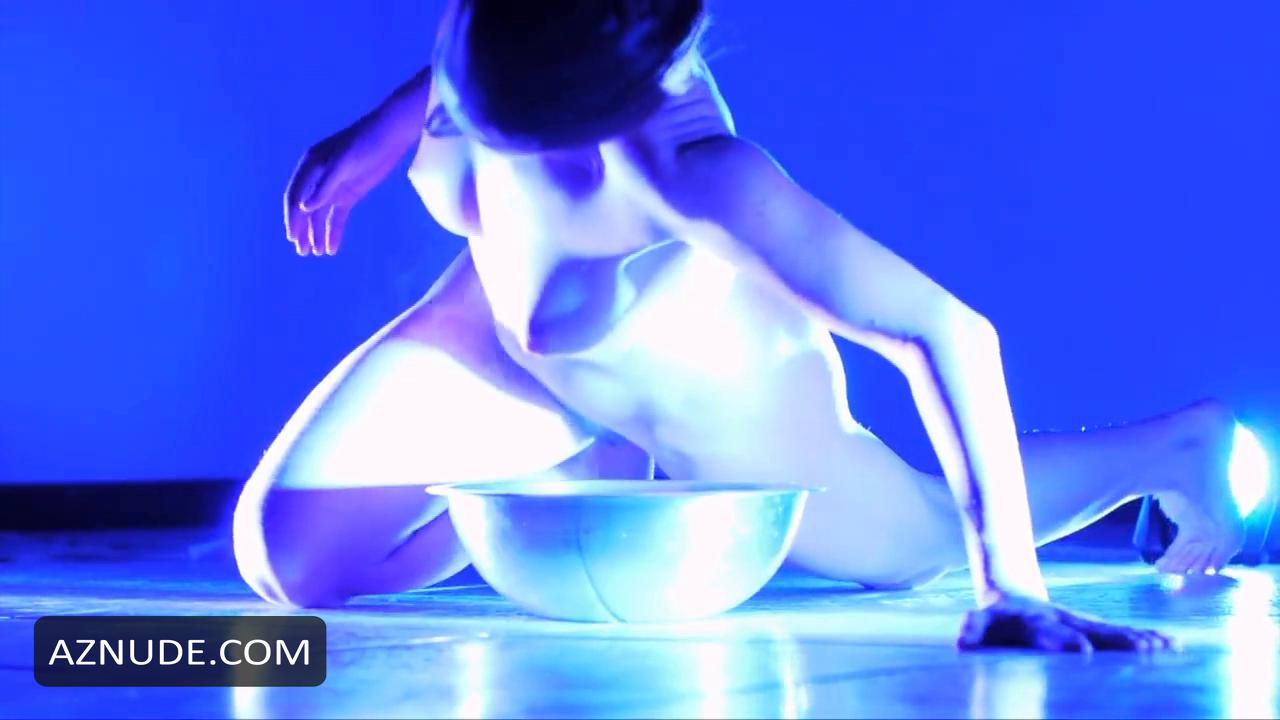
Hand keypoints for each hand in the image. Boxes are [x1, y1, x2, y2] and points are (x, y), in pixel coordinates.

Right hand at [283, 115, 407, 255]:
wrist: (391, 135)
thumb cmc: (364, 142)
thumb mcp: (343, 163)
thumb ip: (324, 186)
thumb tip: (304, 208)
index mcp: (310, 166)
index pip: (295, 195)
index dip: (292, 217)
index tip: (292, 237)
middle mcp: (318, 178)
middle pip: (306, 209)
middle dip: (303, 230)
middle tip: (302, 252)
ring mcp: (334, 187)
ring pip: (320, 215)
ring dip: (317, 234)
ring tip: (317, 253)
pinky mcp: (349, 194)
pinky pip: (337, 216)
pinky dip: (334, 231)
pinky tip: (332, 248)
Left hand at [958, 594, 1173, 651]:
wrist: (1011, 596)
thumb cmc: (994, 619)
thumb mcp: (978, 623)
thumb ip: (971, 631)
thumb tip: (961, 643)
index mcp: (1037, 622)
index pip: (1052, 632)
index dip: (1065, 641)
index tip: (1082, 651)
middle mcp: (1066, 621)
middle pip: (1094, 630)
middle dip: (1117, 640)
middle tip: (1144, 649)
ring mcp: (1083, 624)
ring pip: (1115, 631)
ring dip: (1141, 639)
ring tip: (1168, 647)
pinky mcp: (1095, 630)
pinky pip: (1123, 635)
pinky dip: (1148, 639)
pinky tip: (1174, 645)